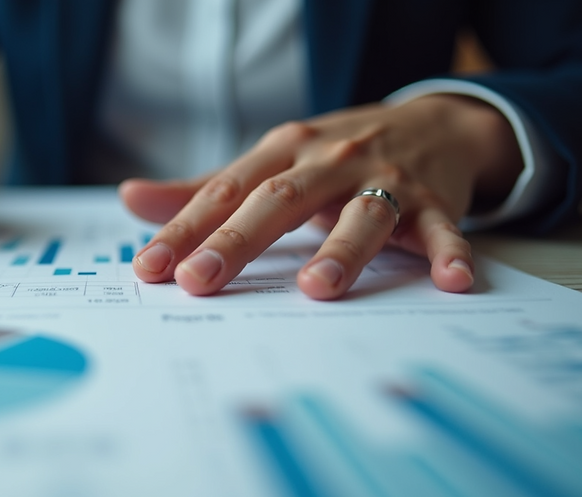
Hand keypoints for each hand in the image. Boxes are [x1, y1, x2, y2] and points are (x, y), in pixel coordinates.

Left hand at [121, 95, 522, 298]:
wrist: (432, 123)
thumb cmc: (333, 156)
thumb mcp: (269, 164)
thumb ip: (203, 188)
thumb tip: (130, 198)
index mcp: (282, 153)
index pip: (225, 192)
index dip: (185, 228)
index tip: (150, 267)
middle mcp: (328, 161)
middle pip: (279, 200)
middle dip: (238, 240)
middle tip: (200, 278)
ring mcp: (384, 179)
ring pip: (361, 214)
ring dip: (340, 249)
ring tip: (317, 288)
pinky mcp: (435, 202)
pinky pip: (441, 228)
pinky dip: (448, 252)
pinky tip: (451, 281)